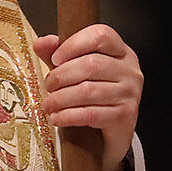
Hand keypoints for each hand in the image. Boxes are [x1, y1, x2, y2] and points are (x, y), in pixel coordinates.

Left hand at [32, 25, 141, 170]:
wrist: (106, 135)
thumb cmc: (91, 97)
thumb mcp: (73, 71)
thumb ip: (57, 54)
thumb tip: (41, 43)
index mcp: (120, 51)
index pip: (101, 36)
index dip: (74, 44)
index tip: (55, 58)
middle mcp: (130, 70)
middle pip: (91, 64)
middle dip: (61, 76)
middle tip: (48, 85)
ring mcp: (131, 93)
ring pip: (88, 91)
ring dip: (60, 98)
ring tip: (48, 104)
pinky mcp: (126, 116)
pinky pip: (91, 113)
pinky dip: (68, 116)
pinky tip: (57, 117)